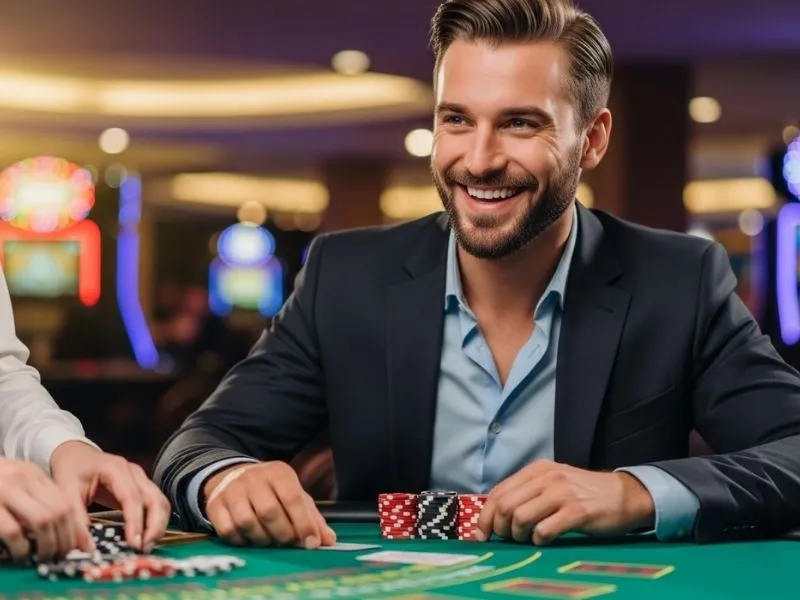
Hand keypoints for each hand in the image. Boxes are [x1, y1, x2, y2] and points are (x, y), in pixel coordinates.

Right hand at [0, 457, 91, 561]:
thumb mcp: (17, 483)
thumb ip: (39, 498)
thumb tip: (68, 530)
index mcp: (33, 473)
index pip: (66, 500)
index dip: (76, 526)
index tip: (80, 545)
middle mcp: (23, 479)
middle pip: (59, 511)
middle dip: (65, 538)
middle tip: (62, 554)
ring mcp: (5, 491)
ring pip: (43, 520)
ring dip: (48, 544)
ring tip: (44, 556)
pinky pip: (14, 531)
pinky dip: (22, 547)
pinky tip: (22, 554)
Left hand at [50, 442, 170, 552]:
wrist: (76, 454)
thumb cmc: (71, 470)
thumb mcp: (66, 492)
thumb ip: (76, 518)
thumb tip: (86, 548)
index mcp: (116, 469)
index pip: (132, 497)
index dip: (136, 522)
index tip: (134, 543)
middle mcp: (134, 472)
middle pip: (155, 499)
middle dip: (154, 526)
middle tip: (144, 548)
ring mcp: (141, 478)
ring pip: (160, 502)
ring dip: (158, 525)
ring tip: (146, 545)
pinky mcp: (142, 487)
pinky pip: (156, 504)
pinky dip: (155, 520)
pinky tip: (145, 536)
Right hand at [203, 461, 336, 548]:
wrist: (233, 476)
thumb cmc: (271, 491)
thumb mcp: (294, 496)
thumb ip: (312, 518)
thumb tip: (329, 541)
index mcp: (278, 473)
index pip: (293, 498)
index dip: (304, 523)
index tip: (311, 543)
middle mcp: (253, 478)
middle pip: (270, 512)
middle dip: (283, 534)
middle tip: (289, 543)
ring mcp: (232, 491)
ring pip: (247, 522)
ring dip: (262, 539)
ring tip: (270, 540)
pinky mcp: (215, 505)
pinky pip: (228, 531)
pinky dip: (242, 541)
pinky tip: (250, 539)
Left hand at [476, 460, 654, 544]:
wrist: (624, 494)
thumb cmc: (584, 493)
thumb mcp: (553, 483)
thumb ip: (527, 492)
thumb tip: (497, 515)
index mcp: (537, 470)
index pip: (499, 492)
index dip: (486, 516)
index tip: (482, 534)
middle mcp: (547, 477)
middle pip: (506, 505)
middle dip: (500, 528)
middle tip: (508, 539)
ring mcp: (562, 493)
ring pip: (520, 517)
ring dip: (518, 535)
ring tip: (527, 539)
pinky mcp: (577, 512)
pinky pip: (544, 530)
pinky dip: (538, 540)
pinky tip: (544, 540)